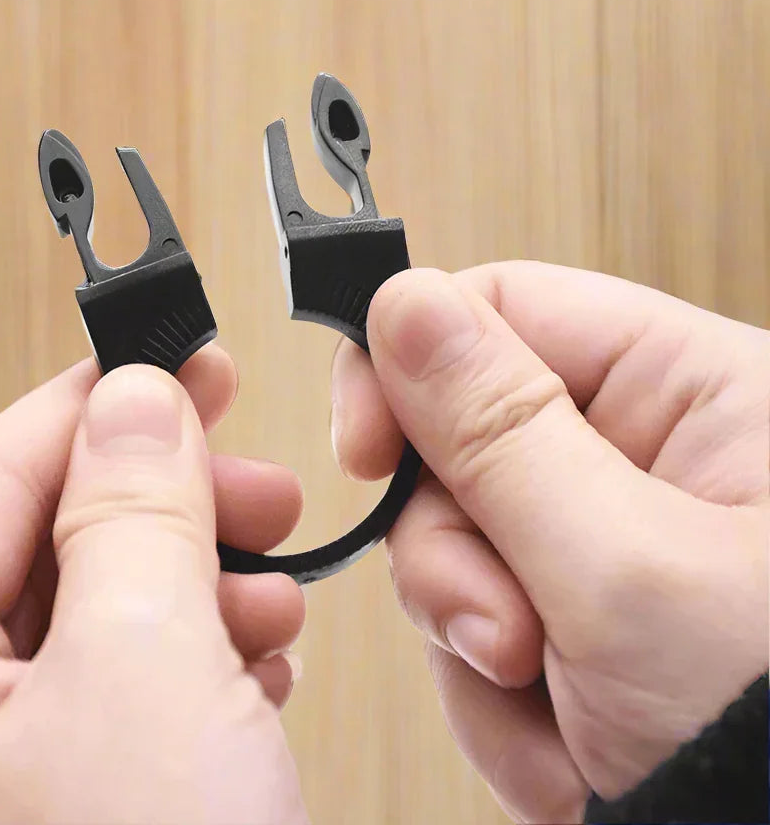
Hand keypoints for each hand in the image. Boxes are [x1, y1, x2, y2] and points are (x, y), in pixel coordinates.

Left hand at [0, 347, 308, 823]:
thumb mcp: (145, 671)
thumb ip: (135, 509)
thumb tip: (137, 394)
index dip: (98, 406)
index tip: (185, 362)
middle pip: (35, 546)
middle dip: (160, 505)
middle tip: (259, 480)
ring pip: (81, 620)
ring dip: (185, 585)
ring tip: (269, 591)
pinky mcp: (42, 822)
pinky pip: (105, 696)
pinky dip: (182, 661)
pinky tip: (246, 666)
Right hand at [331, 262, 768, 822]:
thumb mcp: (623, 572)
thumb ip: (498, 429)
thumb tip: (400, 303)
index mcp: (692, 391)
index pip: (502, 309)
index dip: (409, 367)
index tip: (364, 455)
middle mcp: (649, 456)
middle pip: (462, 443)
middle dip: (454, 555)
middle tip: (497, 636)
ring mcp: (611, 545)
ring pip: (460, 549)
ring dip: (476, 645)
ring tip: (556, 719)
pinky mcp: (585, 622)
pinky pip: (480, 627)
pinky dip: (501, 702)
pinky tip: (569, 753)